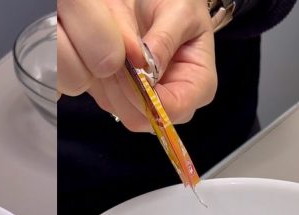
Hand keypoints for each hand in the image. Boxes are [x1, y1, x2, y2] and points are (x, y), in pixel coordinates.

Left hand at [57, 0, 215, 131]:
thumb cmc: (180, 3)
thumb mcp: (179, 12)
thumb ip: (164, 40)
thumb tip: (147, 68)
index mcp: (198, 86)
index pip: (171, 110)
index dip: (144, 96)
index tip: (126, 69)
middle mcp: (175, 102)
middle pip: (142, 119)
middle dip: (122, 91)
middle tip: (110, 58)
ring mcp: (151, 102)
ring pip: (120, 110)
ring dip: (107, 84)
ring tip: (106, 52)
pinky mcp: (129, 96)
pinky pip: (107, 99)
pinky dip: (100, 81)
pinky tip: (101, 57)